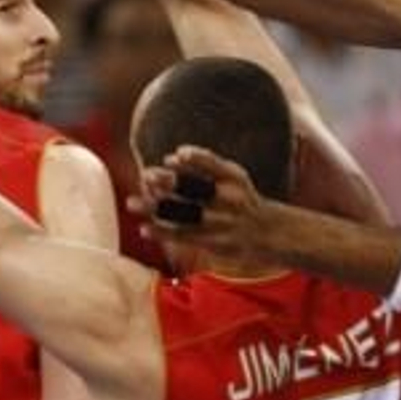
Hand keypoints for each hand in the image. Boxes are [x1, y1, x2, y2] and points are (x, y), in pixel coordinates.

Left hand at [131, 145, 267, 263]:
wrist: (269, 233)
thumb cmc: (242, 198)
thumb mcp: (234, 176)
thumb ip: (207, 164)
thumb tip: (171, 157)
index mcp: (234, 178)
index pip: (213, 164)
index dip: (193, 160)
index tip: (170, 159)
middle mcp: (229, 200)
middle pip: (194, 189)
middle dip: (168, 182)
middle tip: (145, 176)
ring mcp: (221, 223)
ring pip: (183, 214)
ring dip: (156, 208)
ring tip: (131, 203)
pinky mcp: (214, 242)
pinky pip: (185, 236)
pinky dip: (163, 232)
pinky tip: (144, 228)